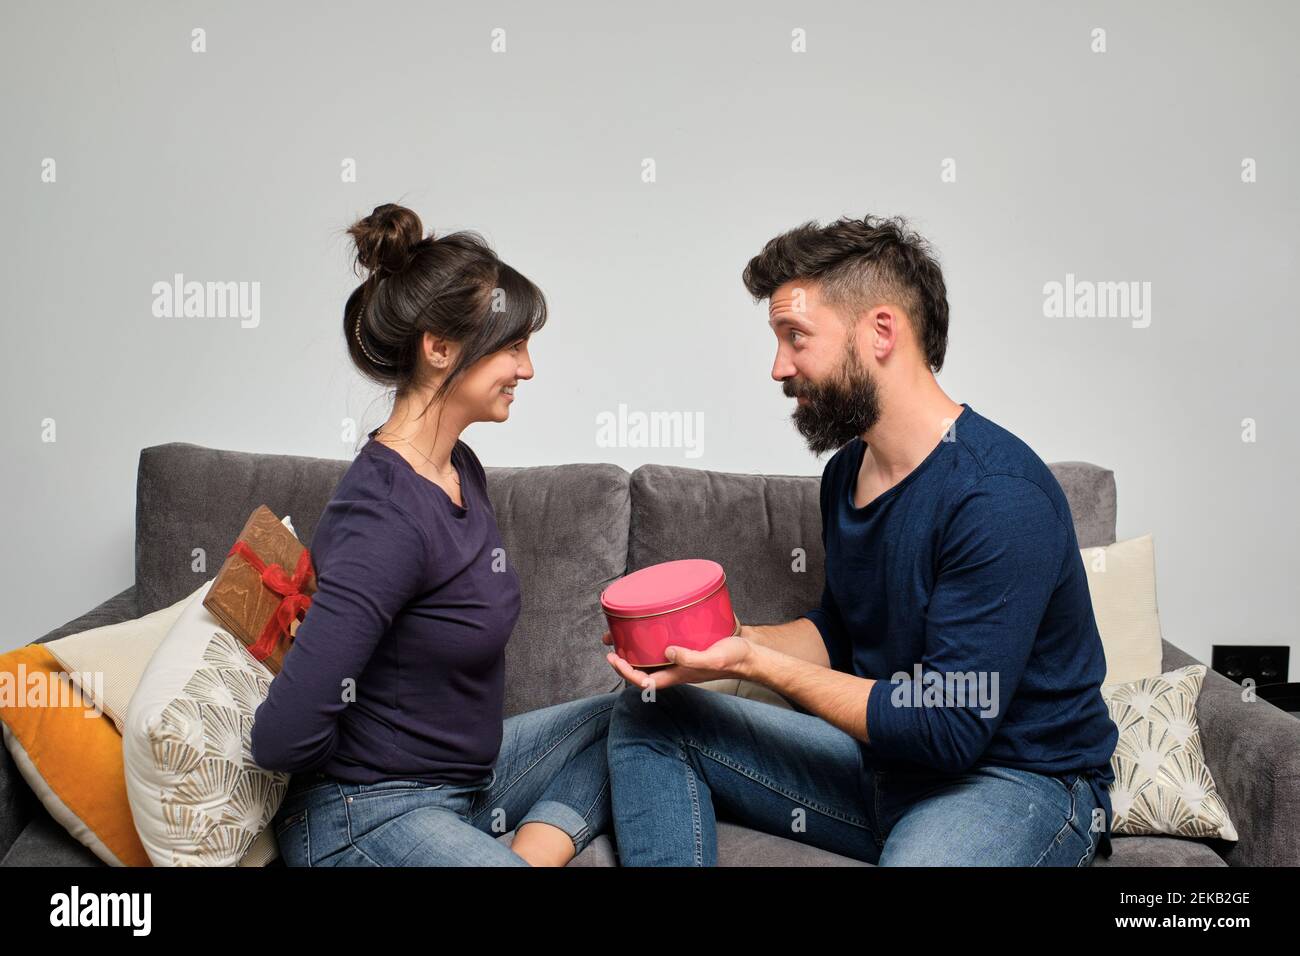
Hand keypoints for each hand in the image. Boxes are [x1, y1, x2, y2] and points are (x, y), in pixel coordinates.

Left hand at [603, 629, 751, 690]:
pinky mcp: (687, 648)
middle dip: (622, 659)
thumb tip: (666, 652)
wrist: (750, 655)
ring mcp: (680, 660)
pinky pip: (661, 647)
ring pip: (649, 658)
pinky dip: (649, 640)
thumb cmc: (733, 658)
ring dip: (632, 649)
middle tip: (610, 641)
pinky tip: (648, 628)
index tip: (614, 658)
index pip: (644, 682)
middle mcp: (675, 669)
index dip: (625, 672)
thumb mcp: (713, 658)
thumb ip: (690, 658)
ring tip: (620, 633)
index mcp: (678, 675)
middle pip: (641, 671)